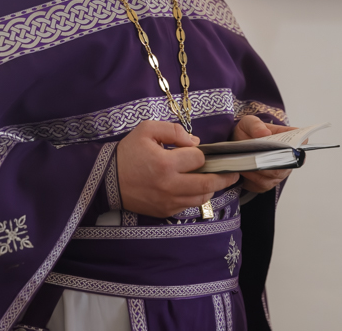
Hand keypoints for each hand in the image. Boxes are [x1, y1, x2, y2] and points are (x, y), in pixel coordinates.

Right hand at [117, 120, 238, 217]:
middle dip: (224, 176)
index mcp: (165, 164)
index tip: (200, 151)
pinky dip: (198, 197)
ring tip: (219, 179)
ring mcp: (168, 202)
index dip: (202, 153)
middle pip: (207, 183)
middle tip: (235, 171)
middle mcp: (170, 186)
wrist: (106, 181)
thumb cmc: (127, 153)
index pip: (198, 159)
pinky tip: (199, 189)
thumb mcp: (146, 130)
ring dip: (212, 188)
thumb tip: (196, 142)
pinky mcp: (165, 212)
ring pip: (201, 198)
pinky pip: (189, 207)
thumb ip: (173, 130)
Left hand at [232, 115, 295, 192]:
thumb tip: (265, 133)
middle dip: (271, 161)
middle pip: (286, 164)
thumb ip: (256, 125)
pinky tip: (245, 170)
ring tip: (247, 161)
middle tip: (258, 155)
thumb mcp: (249, 123)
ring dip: (259, 170)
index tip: (286, 146)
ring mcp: (278, 173)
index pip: (301, 142)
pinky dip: (252, 178)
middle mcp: (286, 158)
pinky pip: (262, 185)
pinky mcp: (266, 184)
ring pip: (273, 176)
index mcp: (286, 139)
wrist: (237, 146)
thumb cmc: (248, 132)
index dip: (297, 145)